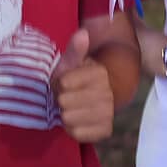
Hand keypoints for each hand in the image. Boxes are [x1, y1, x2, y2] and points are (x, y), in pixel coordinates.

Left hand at [52, 28, 113, 142]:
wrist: (95, 99)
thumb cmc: (77, 79)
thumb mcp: (72, 63)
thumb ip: (75, 49)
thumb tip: (83, 32)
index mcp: (99, 73)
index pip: (63, 83)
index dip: (59, 83)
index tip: (64, 83)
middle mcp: (107, 93)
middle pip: (63, 102)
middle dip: (61, 100)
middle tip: (68, 97)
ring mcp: (108, 113)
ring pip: (68, 118)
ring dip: (65, 115)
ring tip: (72, 108)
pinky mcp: (105, 131)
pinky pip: (75, 133)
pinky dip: (72, 129)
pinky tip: (77, 121)